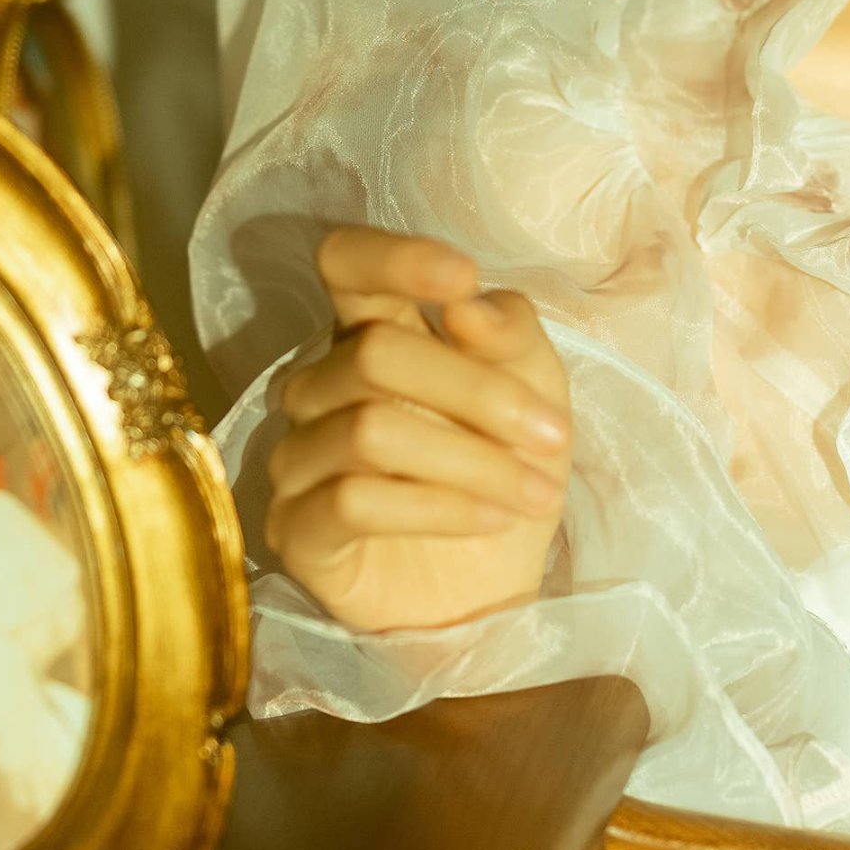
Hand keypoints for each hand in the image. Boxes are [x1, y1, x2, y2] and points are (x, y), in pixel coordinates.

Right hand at [261, 226, 573, 635]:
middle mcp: (319, 387)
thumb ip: (509, 336)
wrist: (492, 590)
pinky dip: (439, 507)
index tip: (462, 277)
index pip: (345, 265)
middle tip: (554, 436)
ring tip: (538, 493)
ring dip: (474, 461)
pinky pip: (354, 500)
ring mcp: (298, 458)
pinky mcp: (296, 529)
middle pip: (373, 352)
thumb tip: (467, 303)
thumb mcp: (537, 394)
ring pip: (370, 429)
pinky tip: (491, 519)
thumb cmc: (504, 475)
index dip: (393, 258)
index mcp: (369, 334)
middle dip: (478, 393)